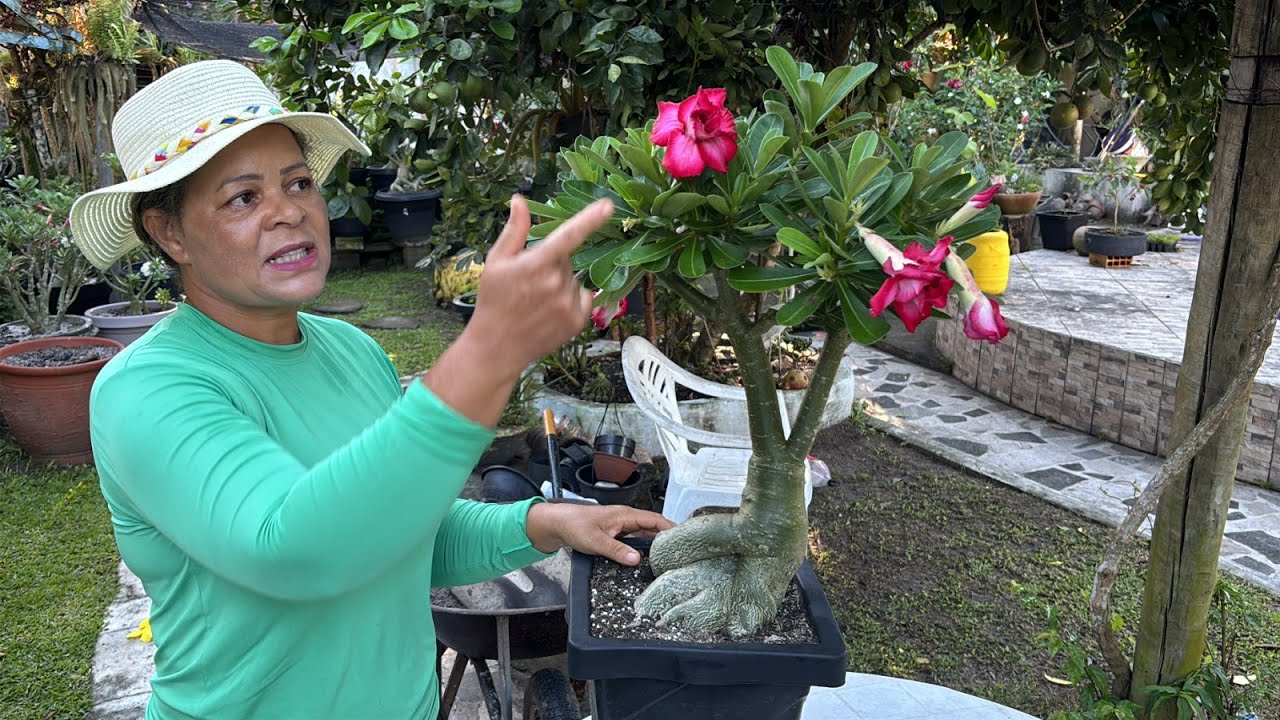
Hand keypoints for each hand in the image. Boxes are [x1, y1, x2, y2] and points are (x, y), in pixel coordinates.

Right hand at [420, 195, 611, 425]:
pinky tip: (550, 310)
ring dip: (561, 283)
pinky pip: (584, 297)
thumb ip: (514, 230)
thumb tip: (520, 200)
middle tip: (529, 282)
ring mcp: (569, 304)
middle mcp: (556, 283)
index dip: (590, 219)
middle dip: (552, 264)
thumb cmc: (494, 301)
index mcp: (536, 264)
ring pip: (574, 279)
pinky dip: (572, 299)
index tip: (608, 206)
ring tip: (537, 301)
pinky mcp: (578, 321)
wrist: (497, 346)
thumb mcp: (496, 261)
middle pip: (567, 259)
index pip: (569, 236)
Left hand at [525, 502, 674, 565]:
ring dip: (656, 544)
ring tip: (670, 558)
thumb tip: (637, 559)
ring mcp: (622, 527)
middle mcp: (627, 519)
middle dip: (668, 538)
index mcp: (626, 515)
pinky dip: (644, 547)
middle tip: (683, 553)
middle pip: (654, 528)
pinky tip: (648, 559)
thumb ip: (616, 551)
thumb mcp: (596, 541)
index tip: (686, 539)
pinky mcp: (617, 534)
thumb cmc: (575, 526)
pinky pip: (636, 540)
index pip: (655, 520)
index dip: (671, 528)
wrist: (558, 524)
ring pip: (645, 535)